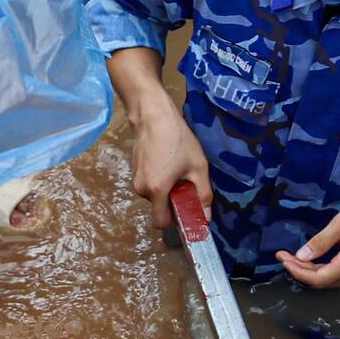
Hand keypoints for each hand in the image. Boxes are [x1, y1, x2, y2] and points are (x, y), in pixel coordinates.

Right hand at [129, 113, 212, 229]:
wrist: (153, 114)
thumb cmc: (177, 139)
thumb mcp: (198, 167)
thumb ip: (203, 195)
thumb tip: (206, 218)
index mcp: (157, 191)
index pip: (161, 223)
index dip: (174, 222)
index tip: (186, 211)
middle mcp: (141, 189)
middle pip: (159, 208)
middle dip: (173, 201)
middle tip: (186, 182)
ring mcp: (135, 179)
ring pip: (154, 195)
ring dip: (166, 188)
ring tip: (177, 168)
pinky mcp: (133, 169)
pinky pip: (149, 183)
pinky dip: (159, 179)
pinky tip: (167, 161)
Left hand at [275, 195, 339, 288]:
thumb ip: (321, 241)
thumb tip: (301, 256)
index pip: (318, 278)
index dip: (297, 271)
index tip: (283, 258)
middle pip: (322, 280)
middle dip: (300, 269)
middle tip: (284, 255)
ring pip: (329, 279)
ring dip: (310, 270)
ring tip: (293, 257)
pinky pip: (337, 274)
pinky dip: (321, 268)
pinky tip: (312, 259)